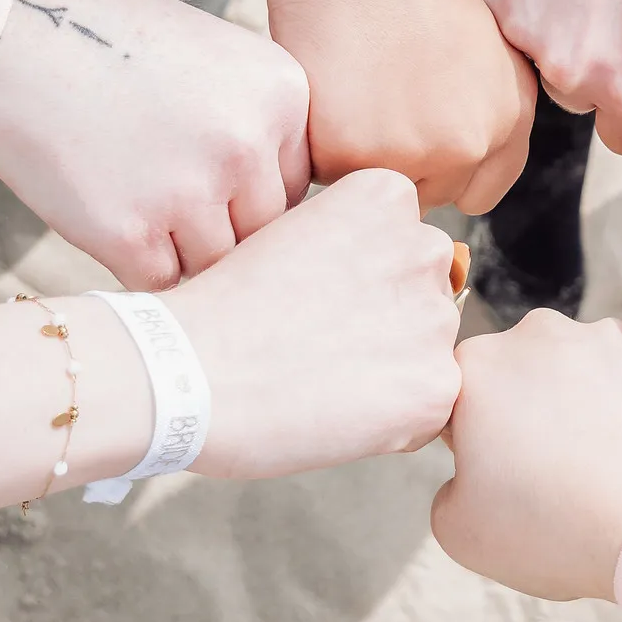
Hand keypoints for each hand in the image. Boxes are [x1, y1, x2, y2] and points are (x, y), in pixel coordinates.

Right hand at [0, 0, 309, 286]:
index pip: (294, 184)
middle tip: (160, 187)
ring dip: (176, 245)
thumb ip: (257, 128)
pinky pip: (158, 280)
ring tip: (129, 190)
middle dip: (219, 223)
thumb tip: (281, 219)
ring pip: (214, 263)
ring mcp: (190, 191)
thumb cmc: (108, 42)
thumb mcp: (214, 59)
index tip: (198, 164)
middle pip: (263, 231)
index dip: (246, 188)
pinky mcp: (128, 233)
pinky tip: (102, 207)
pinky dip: (132, 260)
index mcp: (281, 92)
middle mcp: (248, 142)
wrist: (5, 32)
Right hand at [172, 168, 461, 478]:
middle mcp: (425, 248)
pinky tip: (335, 415)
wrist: (186, 372)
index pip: (405, 244)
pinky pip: (430, 410)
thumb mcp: (289, 234)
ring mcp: (435, 319)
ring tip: (320, 380)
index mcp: (387, 198)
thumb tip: (378, 286)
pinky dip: (392, 423)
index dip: (363, 280)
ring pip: (429, 352)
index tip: (316, 298)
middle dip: (388, 321)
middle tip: (319, 344)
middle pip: (425, 294)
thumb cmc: (221, 308)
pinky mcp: (436, 386)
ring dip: (392, 371)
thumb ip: (350, 244)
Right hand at [248, 0, 535, 212]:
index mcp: (509, 115)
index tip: (413, 145)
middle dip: (394, 165)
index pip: (478, 191)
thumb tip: (458, 161)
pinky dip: (310, 141)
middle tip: (367, 103)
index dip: (441, 171)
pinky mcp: (348, 152)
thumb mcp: (482, 42)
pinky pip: (320, 175)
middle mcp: (470, 142)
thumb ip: (483, 109)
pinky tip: (320, 84)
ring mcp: (410, 152)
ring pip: (369, 188)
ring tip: (346, 87)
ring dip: (351, 157)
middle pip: (423, 196)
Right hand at [434, 312, 621, 600]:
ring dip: (584, 411)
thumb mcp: (462, 533)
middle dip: (526, 418)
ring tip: (607, 476)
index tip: (494, 479)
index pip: (455, 398)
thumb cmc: (560, 531)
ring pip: (580, 375)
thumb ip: (448, 491)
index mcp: (478, 367)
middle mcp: (540, 334)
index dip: (468, 443)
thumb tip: (473, 479)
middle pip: (519, 377)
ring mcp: (609, 337)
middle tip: (551, 481)